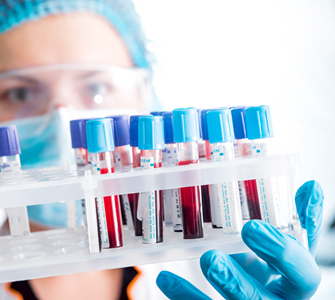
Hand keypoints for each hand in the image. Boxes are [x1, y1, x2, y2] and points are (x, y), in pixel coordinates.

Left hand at [156, 180, 323, 299]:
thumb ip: (298, 222)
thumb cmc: (271, 274)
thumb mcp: (286, 248)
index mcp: (294, 285)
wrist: (254, 298)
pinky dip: (184, 294)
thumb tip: (310, 187)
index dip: (282, 252)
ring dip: (223, 282)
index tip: (252, 226)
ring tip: (205, 259)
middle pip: (263, 299)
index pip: (302, 273)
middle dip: (241, 277)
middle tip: (222, 249)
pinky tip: (166, 277)